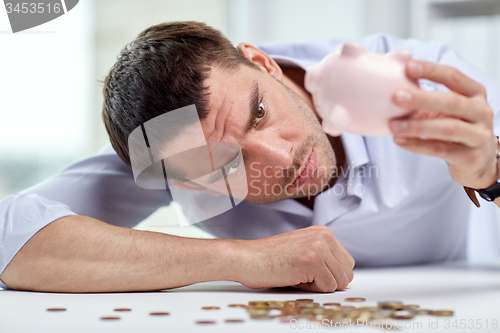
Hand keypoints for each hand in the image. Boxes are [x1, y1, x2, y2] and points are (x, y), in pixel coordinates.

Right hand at [233, 225, 354, 292]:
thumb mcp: (303, 248)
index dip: (329, 274)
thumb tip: (344, 276)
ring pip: (339, 282)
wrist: (246, 258)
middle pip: (346, 273)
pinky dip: (311, 289)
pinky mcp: (313, 261)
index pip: (347, 263)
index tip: (308, 270)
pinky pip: (327, 287)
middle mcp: (324, 236)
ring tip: (297, 274)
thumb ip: (324, 256)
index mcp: (323, 232)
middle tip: (302, 273)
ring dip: (318, 285)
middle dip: (327, 281)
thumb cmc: (269, 258)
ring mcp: (319, 247)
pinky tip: (293, 276)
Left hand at [389, 60, 497, 189]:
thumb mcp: (443, 109)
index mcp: (474, 93)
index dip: (431, 70)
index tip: (408, 67)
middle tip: (396, 97)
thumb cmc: (455, 128)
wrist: (477, 161)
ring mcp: (479, 135)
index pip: (453, 77)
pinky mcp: (471, 157)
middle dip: (422, 99)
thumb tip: (390, 84)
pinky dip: (418, 145)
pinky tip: (399, 140)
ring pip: (448, 128)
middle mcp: (481, 111)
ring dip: (417, 126)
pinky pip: (441, 149)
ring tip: (393, 125)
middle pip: (452, 102)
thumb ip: (423, 98)